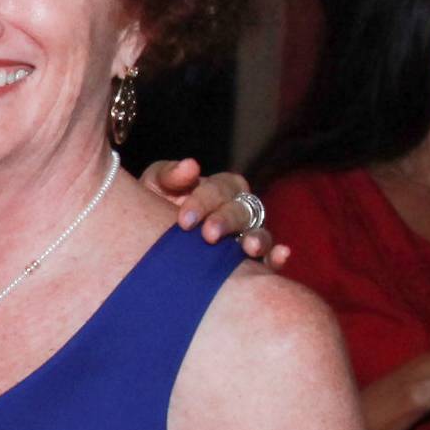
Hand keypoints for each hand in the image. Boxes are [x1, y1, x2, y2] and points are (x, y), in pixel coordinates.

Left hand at [144, 159, 286, 265]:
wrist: (148, 241)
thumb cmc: (152, 207)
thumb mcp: (155, 187)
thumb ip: (169, 175)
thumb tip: (190, 166)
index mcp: (219, 189)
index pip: (220, 189)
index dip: (204, 201)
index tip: (184, 220)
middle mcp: (238, 210)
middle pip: (242, 210)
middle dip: (226, 221)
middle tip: (209, 235)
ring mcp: (248, 236)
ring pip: (261, 233)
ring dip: (258, 239)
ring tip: (250, 248)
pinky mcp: (252, 263)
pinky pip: (271, 259)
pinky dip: (278, 257)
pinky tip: (281, 257)